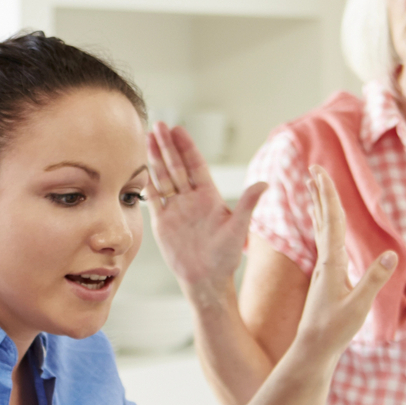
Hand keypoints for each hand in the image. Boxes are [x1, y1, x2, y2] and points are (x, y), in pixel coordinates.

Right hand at [146, 122, 264, 298]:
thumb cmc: (226, 257)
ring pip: (163, 177)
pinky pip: (153, 197)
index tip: (178, 129)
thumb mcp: (238, 228)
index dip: (186, 147)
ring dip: (155, 158)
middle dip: (167, 146)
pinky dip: (146, 181)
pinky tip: (140, 165)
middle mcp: (191, 199)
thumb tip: (265, 183)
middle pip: (176, 166)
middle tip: (159, 125)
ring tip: (147, 138)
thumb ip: (248, 204)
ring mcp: (176, 209)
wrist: (206, 280)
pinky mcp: (162, 221)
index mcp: (209, 196)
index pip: (195, 164)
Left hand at [287, 166, 395, 362]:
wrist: (313, 350)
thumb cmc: (334, 330)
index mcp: (332, 264)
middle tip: (313, 169)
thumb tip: (392, 254)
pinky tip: (323, 227)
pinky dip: (324, 229)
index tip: (319, 172)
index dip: (328, 196)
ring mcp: (324, 270)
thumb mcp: (358, 306)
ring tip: (313, 188)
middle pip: (323, 220)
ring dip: (319, 207)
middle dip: (320, 194)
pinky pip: (325, 245)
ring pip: (321, 231)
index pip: (332, 222)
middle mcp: (325, 263)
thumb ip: (374, 280)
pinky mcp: (326, 279)